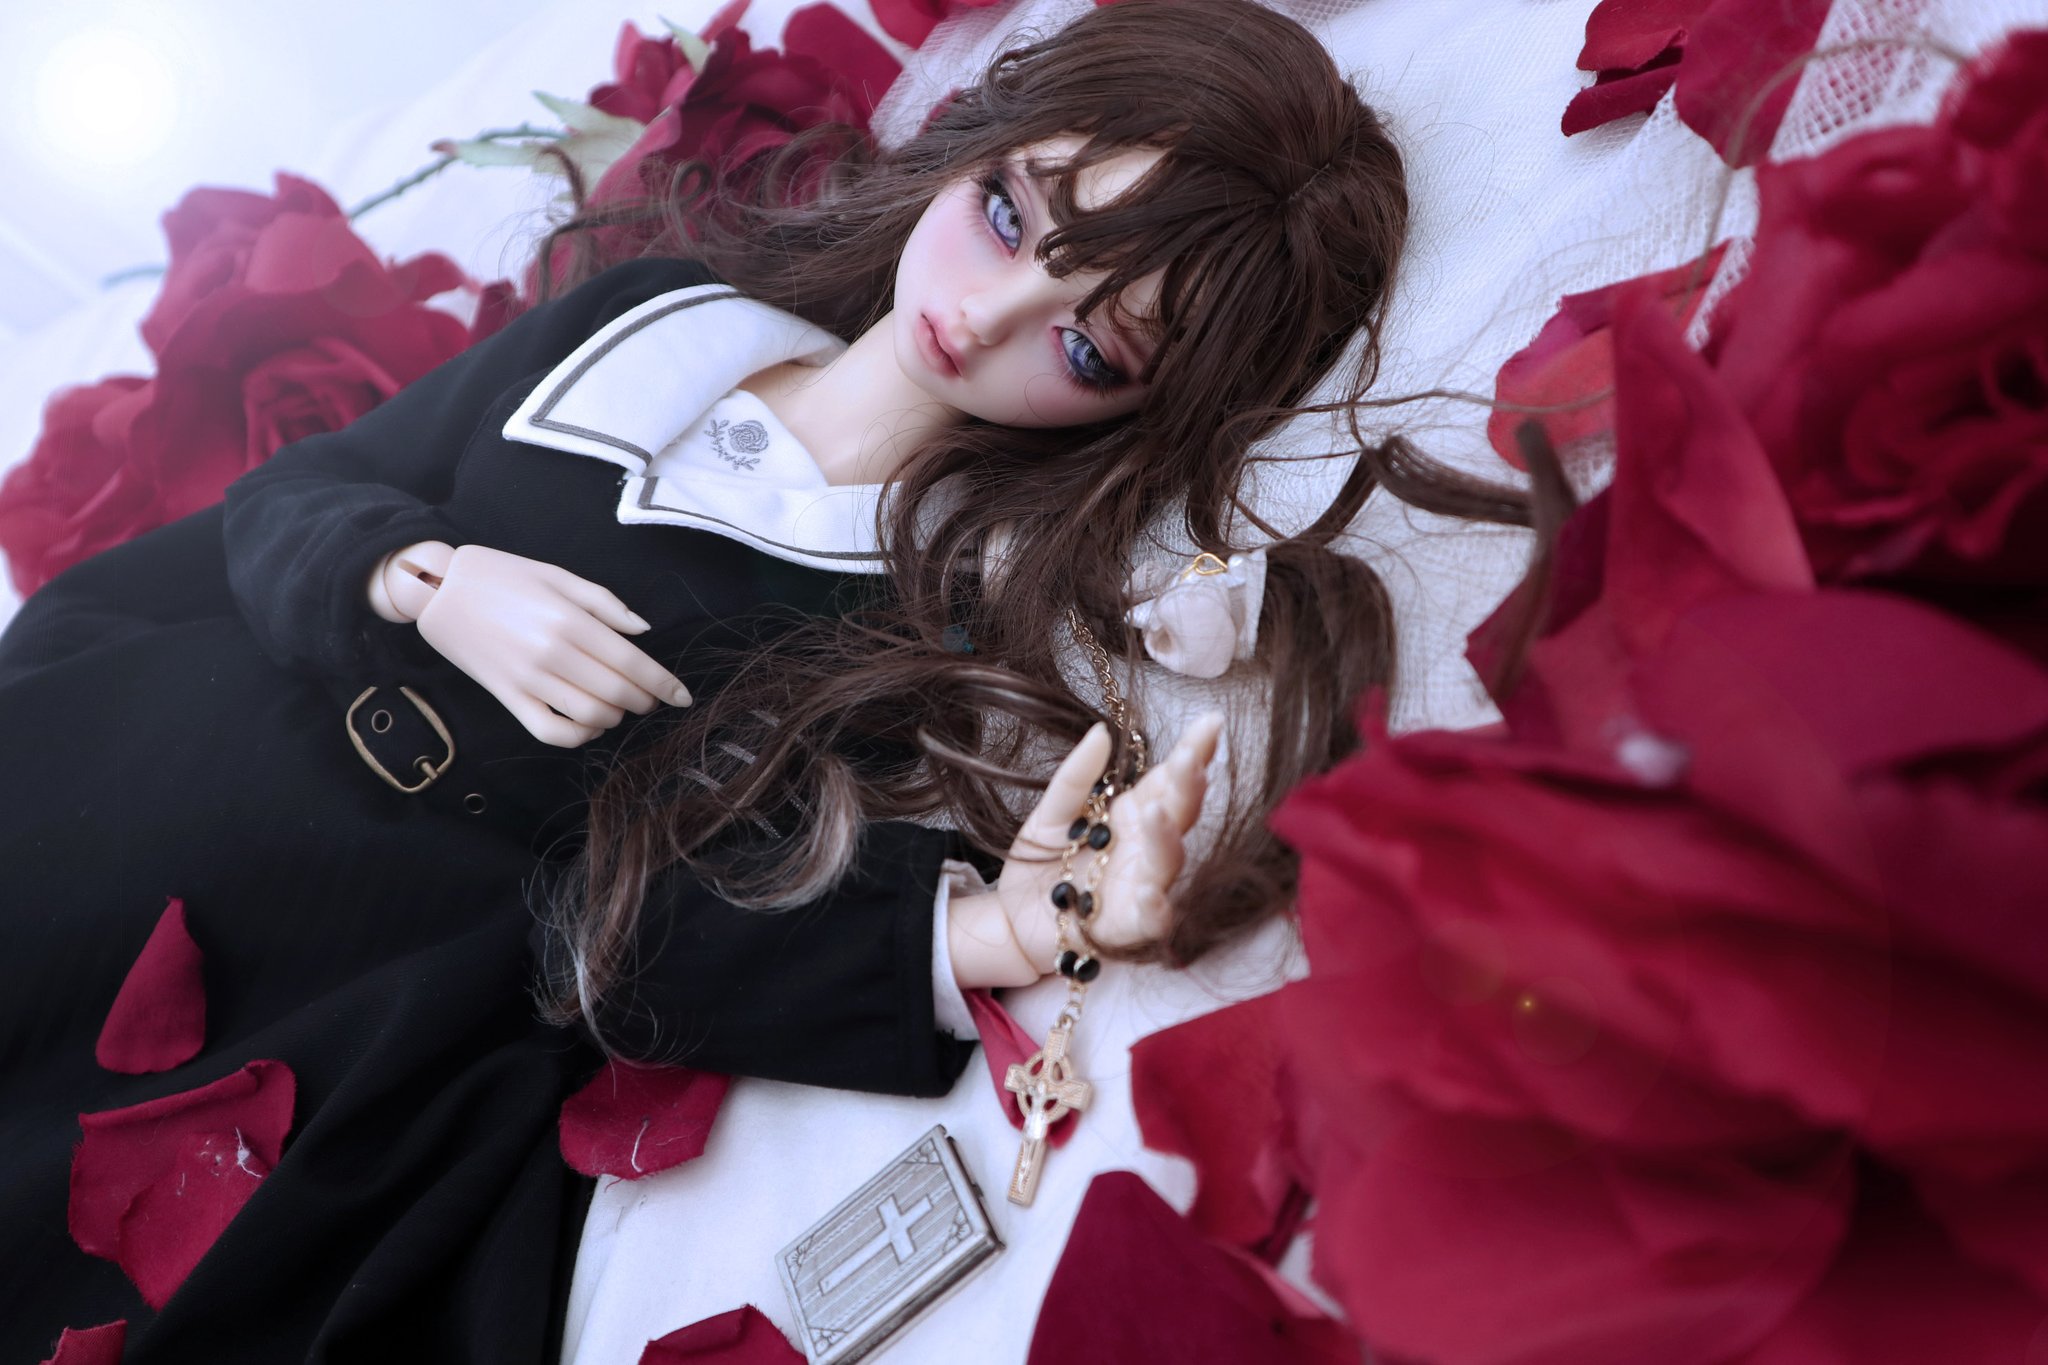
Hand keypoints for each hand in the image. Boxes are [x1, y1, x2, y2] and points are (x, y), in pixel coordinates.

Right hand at [402, 543, 692, 748]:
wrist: (440, 591)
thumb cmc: (503, 576)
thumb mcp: (558, 575)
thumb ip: (605, 603)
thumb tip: (643, 631)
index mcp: (570, 620)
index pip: (632, 664)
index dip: (664, 684)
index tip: (683, 697)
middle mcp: (552, 654)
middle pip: (617, 694)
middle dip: (645, 702)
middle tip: (652, 698)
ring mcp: (528, 680)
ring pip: (590, 717)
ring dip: (616, 717)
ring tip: (620, 706)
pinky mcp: (507, 698)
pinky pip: (550, 732)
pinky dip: (579, 736)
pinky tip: (590, 724)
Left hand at [947, 714, 1223, 987]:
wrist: (1013, 921)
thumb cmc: (1041, 864)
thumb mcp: (1052, 812)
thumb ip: (1076, 776)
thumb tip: (1101, 731)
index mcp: (1133, 814)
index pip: (1171, 778)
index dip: (1194, 751)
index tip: (1211, 722)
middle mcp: (1147, 848)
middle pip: (1179, 814)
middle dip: (1188, 787)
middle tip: (1191, 761)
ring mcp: (1143, 886)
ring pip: (1168, 862)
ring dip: (1166, 838)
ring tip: (1156, 811)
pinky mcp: (1128, 927)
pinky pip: (1151, 920)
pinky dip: (1155, 908)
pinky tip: (1150, 892)